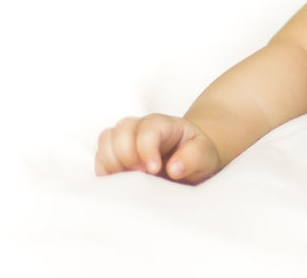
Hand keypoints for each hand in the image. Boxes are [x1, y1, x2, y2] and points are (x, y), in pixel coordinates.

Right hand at [94, 113, 220, 184]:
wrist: (190, 159)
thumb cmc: (196, 156)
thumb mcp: (206, 156)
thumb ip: (194, 157)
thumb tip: (174, 167)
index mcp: (165, 124)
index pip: (148, 129)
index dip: (146, 149)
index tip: (154, 170)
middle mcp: (141, 127)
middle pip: (121, 131)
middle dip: (127, 156)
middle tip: (143, 176)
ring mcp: (126, 138)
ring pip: (106, 140)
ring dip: (113, 162)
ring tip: (130, 179)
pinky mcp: (116, 153)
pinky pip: (100, 156)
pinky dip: (105, 170)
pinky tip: (120, 182)